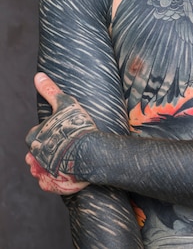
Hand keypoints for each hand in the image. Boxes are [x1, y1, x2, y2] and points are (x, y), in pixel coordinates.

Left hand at [25, 73, 96, 193]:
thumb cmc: (76, 126)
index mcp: (33, 137)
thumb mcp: (64, 103)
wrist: (91, 153)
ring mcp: (43, 172)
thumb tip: (38, 76)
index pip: (36, 134)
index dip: (50, 131)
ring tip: (68, 158)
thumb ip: (49, 90)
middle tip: (66, 143)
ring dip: (51, 164)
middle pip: (39, 152)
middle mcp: (34, 157)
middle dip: (49, 149)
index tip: (62, 130)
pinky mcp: (53, 185)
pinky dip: (56, 180)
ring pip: (43, 168)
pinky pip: (50, 183)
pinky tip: (67, 173)